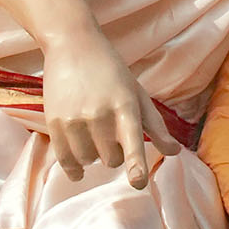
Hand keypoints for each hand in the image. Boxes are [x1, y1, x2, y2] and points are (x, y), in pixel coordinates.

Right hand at [39, 34, 168, 187]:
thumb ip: (156, 126)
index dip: (136, 164)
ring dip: (93, 156)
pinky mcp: (54, 121)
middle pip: (111, 159)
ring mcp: (74, 118)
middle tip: (111, 135)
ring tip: (93, 137)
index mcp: (125, 105)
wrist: (72, 45)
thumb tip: (174, 153)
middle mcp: (99, 113)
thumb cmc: (111, 71)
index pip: (132, 140)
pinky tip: (78, 169)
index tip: (138, 182)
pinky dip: (74, 169)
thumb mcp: (138, 94)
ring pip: (88, 160)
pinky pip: (65, 160)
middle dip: (115, 155)